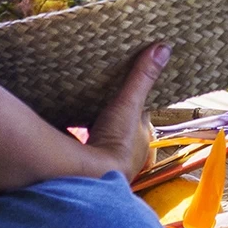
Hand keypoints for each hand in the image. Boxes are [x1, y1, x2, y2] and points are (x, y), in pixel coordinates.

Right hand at [88, 42, 170, 179]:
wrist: (90, 179)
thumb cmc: (116, 144)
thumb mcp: (128, 105)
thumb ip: (141, 78)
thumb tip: (163, 48)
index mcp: (141, 137)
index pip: (139, 114)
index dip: (133, 101)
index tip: (124, 87)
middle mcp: (127, 152)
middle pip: (120, 127)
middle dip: (111, 116)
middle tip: (99, 99)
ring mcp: (107, 161)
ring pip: (102, 139)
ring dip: (94, 129)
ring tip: (80, 111)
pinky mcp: (86, 167)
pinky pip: (81, 150)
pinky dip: (76, 142)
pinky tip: (64, 132)